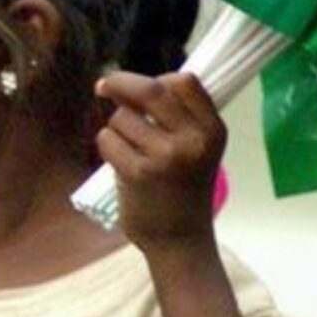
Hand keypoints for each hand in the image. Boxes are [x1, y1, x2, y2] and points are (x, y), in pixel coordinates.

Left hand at [95, 71, 225, 255]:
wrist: (180, 239)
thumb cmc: (182, 188)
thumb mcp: (196, 149)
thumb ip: (175, 116)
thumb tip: (127, 83)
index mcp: (213, 130)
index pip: (185, 81)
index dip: (156, 77)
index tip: (137, 84)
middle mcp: (193, 140)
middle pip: (150, 89)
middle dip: (120, 83)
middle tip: (103, 86)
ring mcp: (165, 156)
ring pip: (121, 117)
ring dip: (116, 128)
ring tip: (130, 150)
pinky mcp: (138, 172)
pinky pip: (107, 139)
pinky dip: (107, 146)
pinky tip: (120, 163)